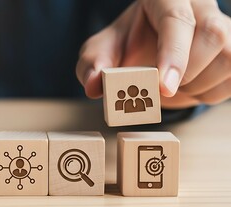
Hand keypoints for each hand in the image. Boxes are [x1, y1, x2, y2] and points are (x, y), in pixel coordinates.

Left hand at [76, 0, 230, 108]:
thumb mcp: (102, 51)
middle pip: (211, 35)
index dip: (173, 54)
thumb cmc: (127, 45)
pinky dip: (207, 93)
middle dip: (186, 73)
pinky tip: (188, 86)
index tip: (164, 86)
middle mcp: (200, 6)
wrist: (150, 48)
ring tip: (170, 84)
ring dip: (195, 86)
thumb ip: (93, 64)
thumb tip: (94, 86)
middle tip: (160, 88)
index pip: (176, 19)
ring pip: (227, 59)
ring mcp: (224, 25)